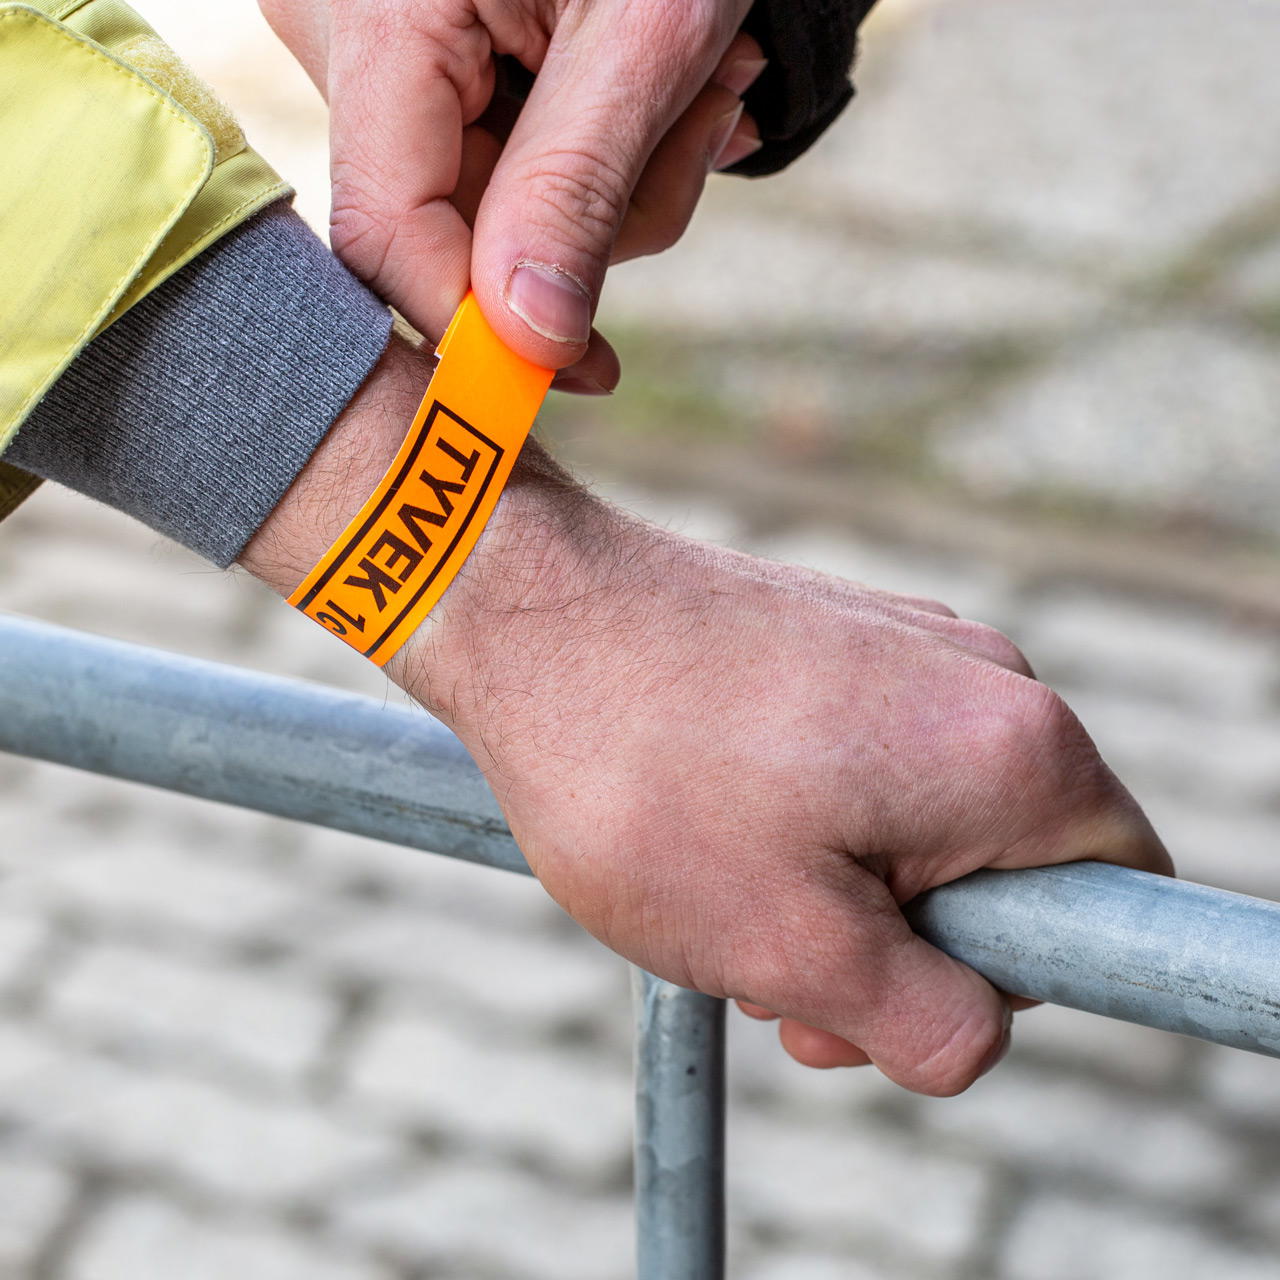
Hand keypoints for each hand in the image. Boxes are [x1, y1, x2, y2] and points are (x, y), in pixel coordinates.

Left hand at [242, 338, 1171, 1094]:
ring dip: (845, 893)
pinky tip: (716, 830)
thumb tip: (980, 1029)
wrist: (529, 615)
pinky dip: (815, 827)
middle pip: (1011, 869)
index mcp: (1013, 751)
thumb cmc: (643, 781)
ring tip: (723, 894)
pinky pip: (874, 767)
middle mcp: (985, 681)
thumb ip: (930, 1022)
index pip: (1112, 899)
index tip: (881, 983)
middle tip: (776, 973)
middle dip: (906, 948)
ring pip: (929, 825)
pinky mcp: (846, 641)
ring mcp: (912, 650)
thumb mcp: (789, 947)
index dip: (1014, 978)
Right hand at [259, 0, 762, 389]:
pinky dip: (604, 151)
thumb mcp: (647, 30)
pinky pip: (508, 165)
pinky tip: (668, 85)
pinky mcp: (430, 63)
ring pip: (496, 208)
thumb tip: (528, 342)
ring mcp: (383, 50)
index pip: (390, 231)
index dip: (481, 326)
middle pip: (452, 228)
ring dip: (625, 181)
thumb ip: (574, 187)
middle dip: (599, 221)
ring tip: (712, 82)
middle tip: (709, 126)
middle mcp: (346, 36)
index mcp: (377, 17)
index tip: (580, 376)